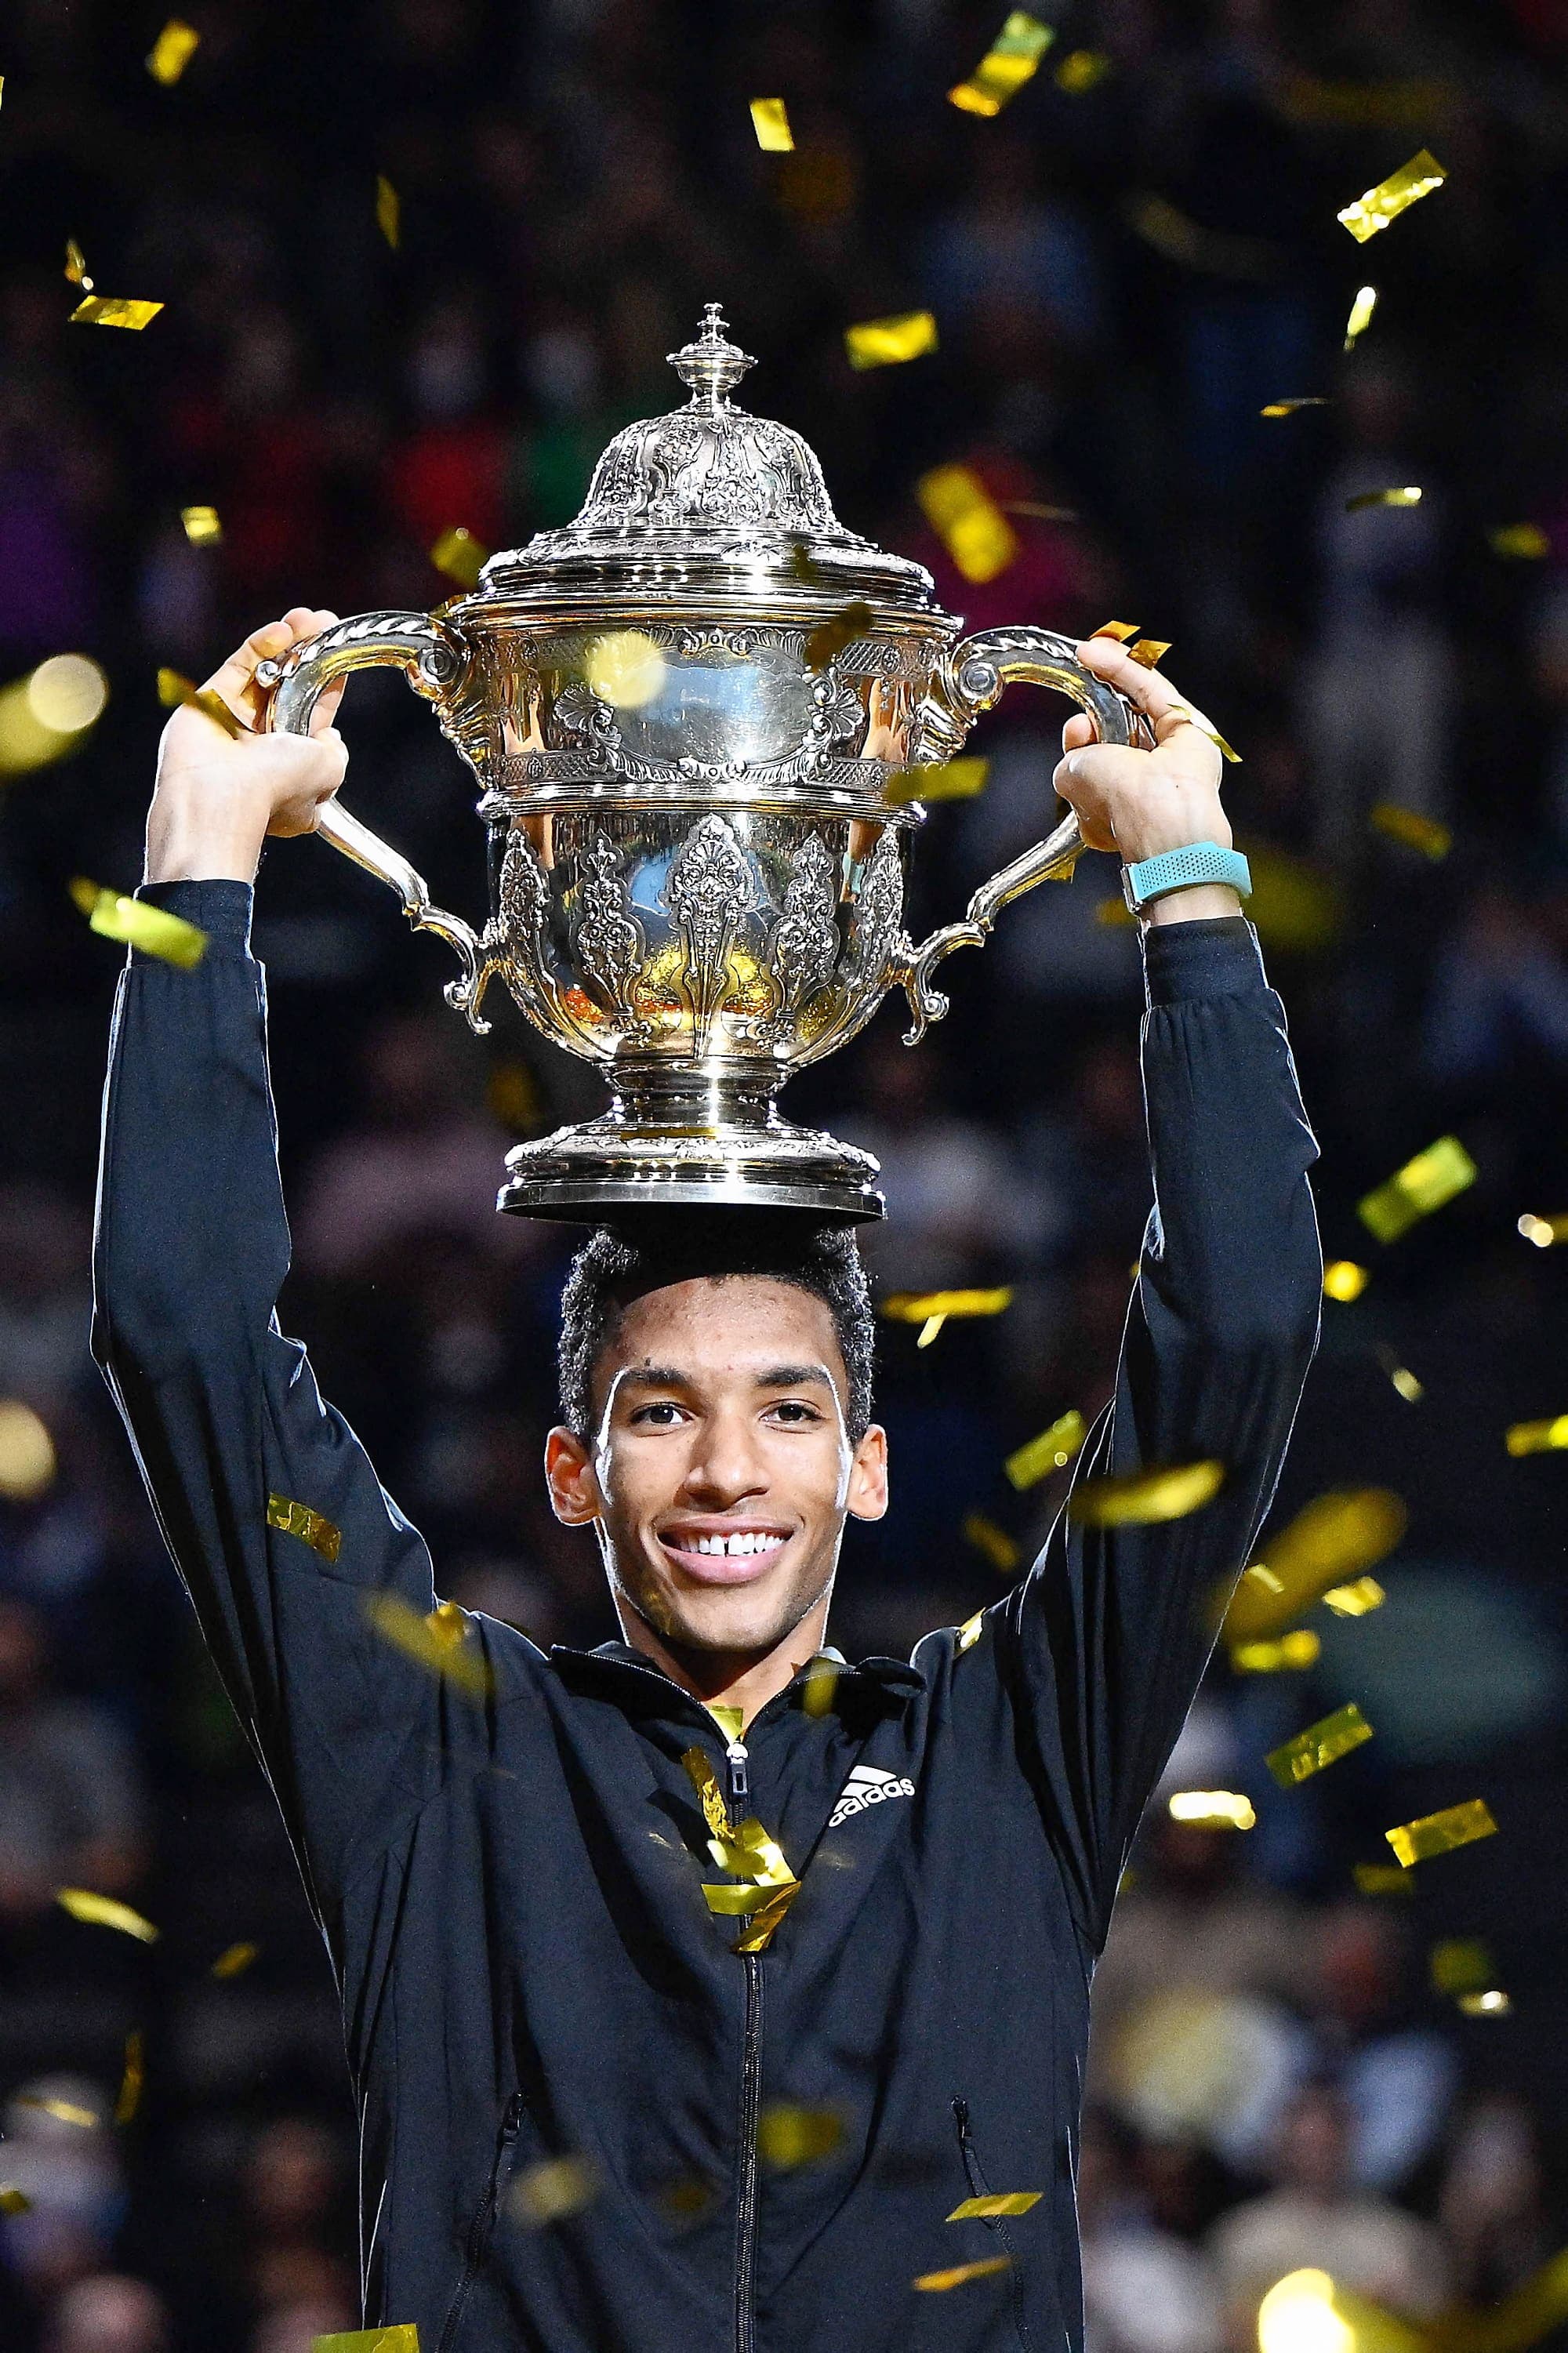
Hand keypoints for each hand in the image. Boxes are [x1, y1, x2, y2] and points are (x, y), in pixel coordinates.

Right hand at [144, 608, 347, 883]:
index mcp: (293, 768)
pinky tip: (282, 631)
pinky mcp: (210, 702)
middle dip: (307, 656)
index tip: (341, 657)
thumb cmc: (275, 789)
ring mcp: (234, 723)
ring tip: (307, 618)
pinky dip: (260, 646)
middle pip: (289, 689)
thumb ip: (335, 751)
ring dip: (287, 643)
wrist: (220, 796)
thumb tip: (330, 736)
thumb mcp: (330, 771)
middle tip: (324, 624)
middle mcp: (263, 746)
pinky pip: (239, 667)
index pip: (315, 717)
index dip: (328, 686)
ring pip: (264, 674)